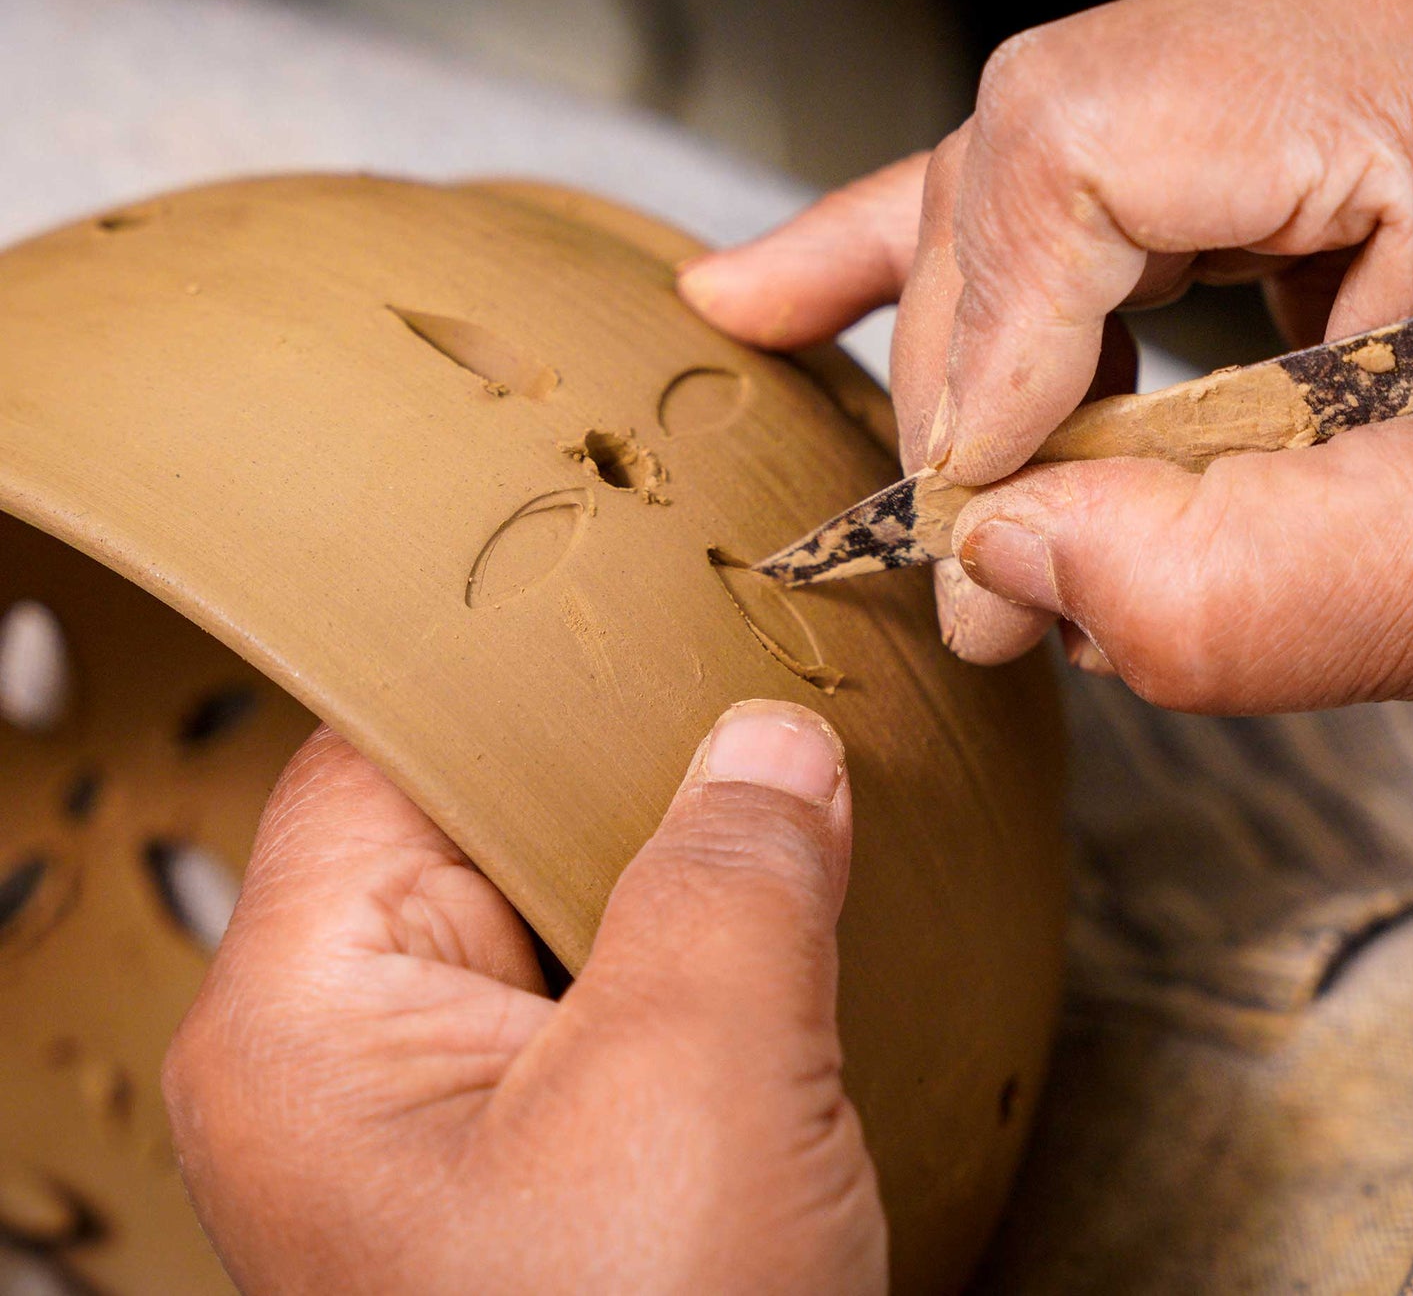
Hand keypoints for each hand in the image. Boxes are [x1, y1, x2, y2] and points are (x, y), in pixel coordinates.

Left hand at [163, 705, 884, 1294]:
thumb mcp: (699, 1083)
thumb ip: (732, 874)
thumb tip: (769, 746)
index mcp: (310, 1013)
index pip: (386, 751)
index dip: (512, 671)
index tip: (631, 601)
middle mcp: (350, 1048)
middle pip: (467, 819)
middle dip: (607, 766)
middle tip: (729, 686)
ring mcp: (443, 1102)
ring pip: (547, 903)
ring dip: (657, 857)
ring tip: (762, 788)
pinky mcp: (529, 1144)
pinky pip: (595, 986)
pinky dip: (676, 939)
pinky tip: (757, 911)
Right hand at [680, 0, 1412, 713]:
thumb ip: (1232, 592)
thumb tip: (1006, 562)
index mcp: (1405, 53)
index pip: (1068, 157)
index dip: (986, 354)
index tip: (977, 525)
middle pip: (1021, 165)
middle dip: (972, 387)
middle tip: (974, 563)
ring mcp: (1288, 30)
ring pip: (1017, 174)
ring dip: (944, 341)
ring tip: (834, 400)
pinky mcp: (1255, 98)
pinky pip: (1056, 174)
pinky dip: (939, 262)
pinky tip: (795, 289)